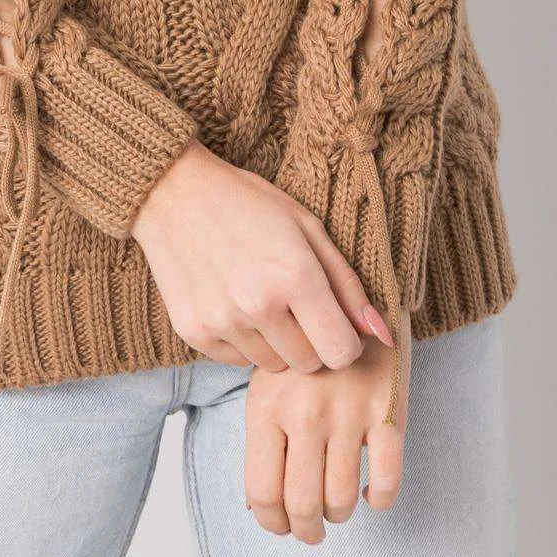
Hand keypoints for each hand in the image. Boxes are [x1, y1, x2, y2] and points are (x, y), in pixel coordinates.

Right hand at [130, 141, 394, 372]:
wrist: (173, 191)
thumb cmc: (247, 203)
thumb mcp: (307, 227)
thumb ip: (347, 284)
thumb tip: (383, 334)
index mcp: (295, 275)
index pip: (341, 352)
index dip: (343, 340)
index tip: (332, 321)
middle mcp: (258, 304)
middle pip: (309, 364)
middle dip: (310, 342)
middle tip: (293, 305)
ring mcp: (222, 321)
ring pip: (272, 365)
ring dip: (275, 342)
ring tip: (258, 298)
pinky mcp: (193, 332)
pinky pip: (237, 361)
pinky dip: (241, 341)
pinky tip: (230, 301)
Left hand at [243, 304, 410, 541]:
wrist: (357, 290)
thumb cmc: (305, 346)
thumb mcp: (268, 380)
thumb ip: (264, 436)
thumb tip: (259, 507)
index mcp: (267, 406)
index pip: (262, 492)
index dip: (272, 522)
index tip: (281, 525)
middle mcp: (305, 413)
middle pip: (302, 504)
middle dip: (307, 530)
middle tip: (312, 530)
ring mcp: (349, 412)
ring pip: (342, 499)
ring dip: (340, 513)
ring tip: (338, 503)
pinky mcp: (389, 410)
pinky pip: (387, 480)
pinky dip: (380, 498)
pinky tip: (372, 492)